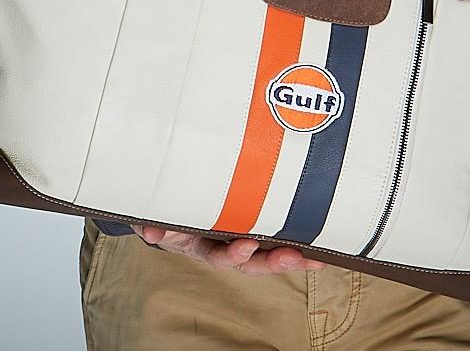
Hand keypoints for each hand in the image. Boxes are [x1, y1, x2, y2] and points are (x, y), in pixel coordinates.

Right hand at [130, 224, 326, 274]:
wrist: (172, 208)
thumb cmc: (170, 214)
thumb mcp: (158, 219)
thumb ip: (154, 225)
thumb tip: (150, 231)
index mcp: (204, 246)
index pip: (220, 254)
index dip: (234, 253)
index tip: (246, 245)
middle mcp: (226, 245)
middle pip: (253, 261)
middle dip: (273, 262)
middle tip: (292, 256)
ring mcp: (242, 235)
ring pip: (269, 251)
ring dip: (291, 256)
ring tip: (313, 258)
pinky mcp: (256, 220)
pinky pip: (277, 233)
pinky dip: (297, 239)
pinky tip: (319, 247)